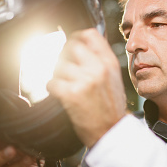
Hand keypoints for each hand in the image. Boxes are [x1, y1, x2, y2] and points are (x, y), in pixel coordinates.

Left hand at [47, 28, 126, 147]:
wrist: (111, 131)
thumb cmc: (112, 108)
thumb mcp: (114, 78)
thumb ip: (101, 61)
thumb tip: (83, 46)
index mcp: (109, 63)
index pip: (90, 35)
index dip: (76, 37)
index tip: (71, 44)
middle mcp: (98, 68)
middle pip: (70, 47)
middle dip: (63, 56)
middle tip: (64, 68)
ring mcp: (84, 80)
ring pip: (58, 66)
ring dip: (57, 76)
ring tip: (65, 86)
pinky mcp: (71, 94)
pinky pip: (51, 83)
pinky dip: (52, 89)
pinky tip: (60, 95)